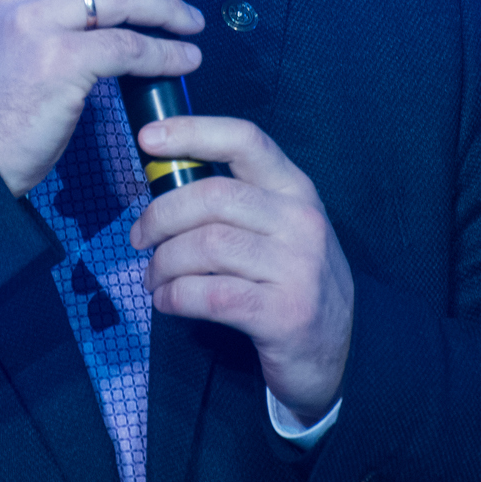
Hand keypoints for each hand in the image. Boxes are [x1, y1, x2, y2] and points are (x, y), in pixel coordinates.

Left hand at [129, 117, 354, 424]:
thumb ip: (234, 201)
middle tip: (139, 238)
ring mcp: (296, 268)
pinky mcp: (283, 314)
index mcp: (295, 188)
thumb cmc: (293, 279)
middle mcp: (300, 221)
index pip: (244, 140)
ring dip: (164, 262)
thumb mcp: (279, 227)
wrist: (341, 350)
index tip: (147, 138)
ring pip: (206, 246)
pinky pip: (210, 295)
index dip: (192, 131)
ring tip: (153, 277)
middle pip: (212, 196)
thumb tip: (161, 180)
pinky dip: (175, 296)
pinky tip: (167, 302)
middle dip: (161, 216)